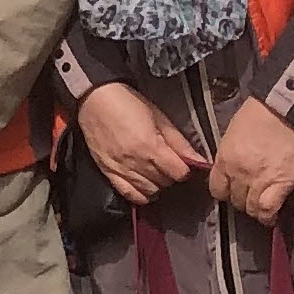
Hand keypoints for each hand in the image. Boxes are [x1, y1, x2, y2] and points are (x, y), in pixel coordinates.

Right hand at [75, 80, 208, 206]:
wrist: (94, 98)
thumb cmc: (128, 103)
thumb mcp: (159, 117)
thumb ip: (179, 142)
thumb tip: (200, 161)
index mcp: (150, 147)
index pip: (179, 173)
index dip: (185, 169)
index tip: (183, 163)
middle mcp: (135, 162)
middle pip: (164, 183)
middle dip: (171, 176)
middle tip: (170, 165)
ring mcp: (119, 169)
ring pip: (148, 191)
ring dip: (157, 185)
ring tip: (157, 173)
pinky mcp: (106, 171)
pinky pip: (127, 193)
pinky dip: (140, 195)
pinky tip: (145, 187)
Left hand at [209, 97, 293, 225]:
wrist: (283, 112)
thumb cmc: (257, 118)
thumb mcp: (231, 137)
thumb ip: (229, 156)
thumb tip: (229, 169)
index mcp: (224, 160)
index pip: (216, 188)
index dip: (224, 193)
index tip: (230, 192)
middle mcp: (238, 174)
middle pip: (234, 200)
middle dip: (240, 202)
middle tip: (249, 198)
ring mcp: (258, 181)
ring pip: (251, 208)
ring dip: (255, 210)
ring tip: (260, 208)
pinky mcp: (281, 184)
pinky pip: (269, 209)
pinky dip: (268, 216)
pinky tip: (270, 217)